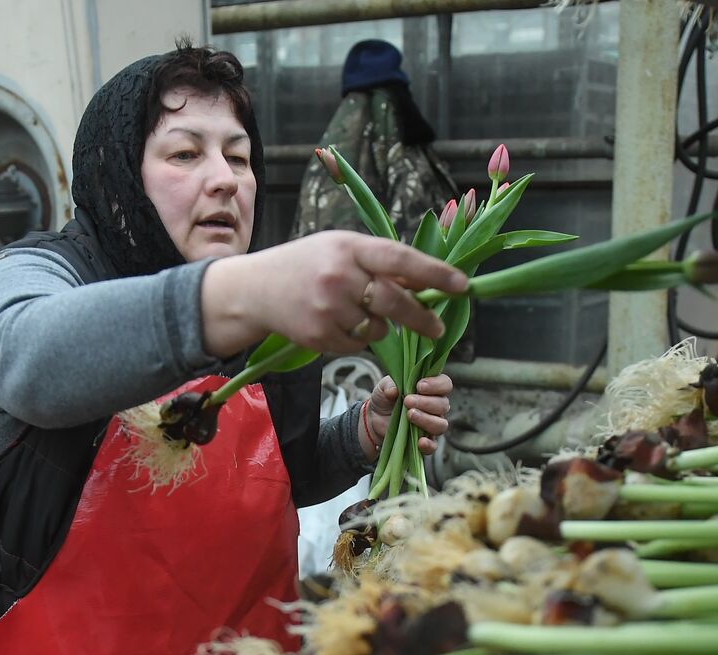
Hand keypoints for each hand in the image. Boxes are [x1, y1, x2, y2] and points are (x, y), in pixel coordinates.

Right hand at [199, 231, 466, 358]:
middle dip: (422, 318)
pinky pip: (358, 344)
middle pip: (395, 302)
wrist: (255, 289)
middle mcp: (338, 276)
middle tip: (438, 328)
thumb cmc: (308, 264)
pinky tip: (335, 323)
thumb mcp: (341, 248)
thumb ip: (381, 262)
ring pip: (378, 328)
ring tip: (354, 310)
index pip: (400, 259)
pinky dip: (356, 339)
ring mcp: (327, 308)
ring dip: (379, 325)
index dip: (435, 273)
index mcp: (349, 246)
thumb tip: (430, 283)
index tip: (463, 285)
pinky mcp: (318, 336)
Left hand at [361, 374, 452, 459]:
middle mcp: (436, 407)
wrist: (375, 419)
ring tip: (409, 415)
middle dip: (426, 402)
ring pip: (441, 424)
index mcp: (431, 389)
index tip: (419, 386)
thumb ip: (388, 386)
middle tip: (407, 401)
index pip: (445, 384)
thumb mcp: (384, 388)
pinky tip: (420, 441)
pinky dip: (429, 444)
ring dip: (427, 420)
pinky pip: (433, 445)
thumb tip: (393, 391)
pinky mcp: (425, 441)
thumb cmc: (385, 398)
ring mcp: (432, 425)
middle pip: (443, 405)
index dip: (436, 384)